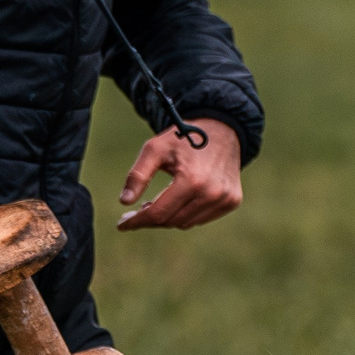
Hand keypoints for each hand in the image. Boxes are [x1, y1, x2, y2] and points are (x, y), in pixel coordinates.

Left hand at [118, 118, 242, 231]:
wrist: (222, 130)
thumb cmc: (183, 138)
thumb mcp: (155, 149)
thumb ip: (138, 175)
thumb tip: (124, 201)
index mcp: (192, 180)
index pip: (158, 213)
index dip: (137, 221)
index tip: (122, 224)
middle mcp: (211, 193)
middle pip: (171, 221)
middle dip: (150, 219)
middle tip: (137, 211)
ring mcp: (224, 199)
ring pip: (185, 223)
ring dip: (168, 217)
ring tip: (157, 203)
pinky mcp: (232, 201)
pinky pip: (201, 219)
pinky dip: (185, 215)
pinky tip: (178, 202)